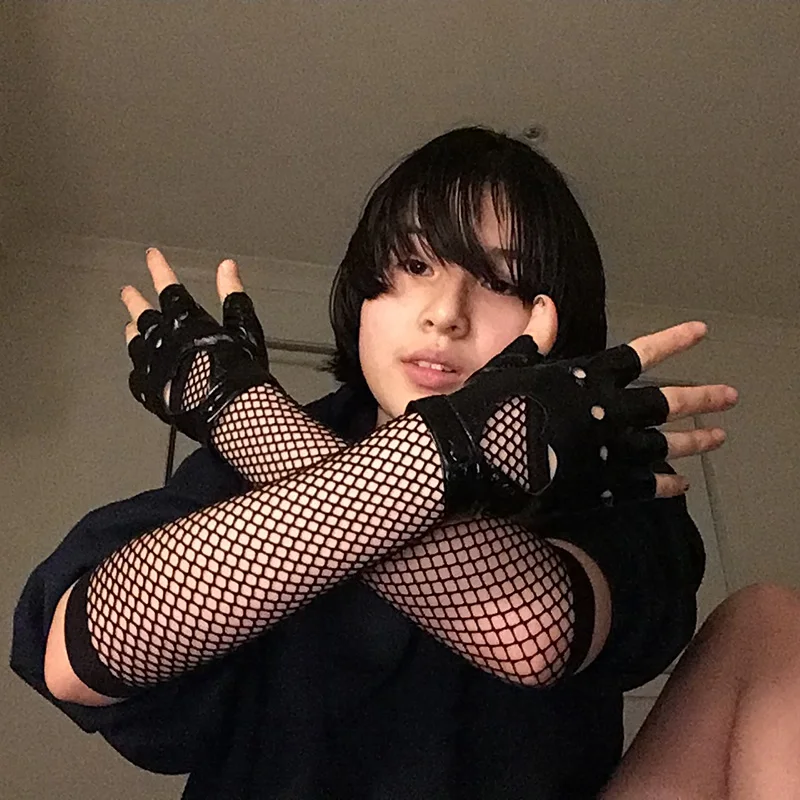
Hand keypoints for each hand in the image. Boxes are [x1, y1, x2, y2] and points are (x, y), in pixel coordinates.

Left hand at [121, 248, 273, 443]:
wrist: (229, 411)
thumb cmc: (239, 371)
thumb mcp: (244, 328)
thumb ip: (233, 296)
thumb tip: (227, 267)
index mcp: (184, 321)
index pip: (168, 286)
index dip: (159, 269)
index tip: (151, 256)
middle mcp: (162, 340)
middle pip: (142, 313)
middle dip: (135, 299)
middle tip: (127, 290)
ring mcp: (152, 367)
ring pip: (135, 343)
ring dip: (133, 331)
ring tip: (129, 325)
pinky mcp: (150, 392)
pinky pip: (136, 377)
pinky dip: (138, 369)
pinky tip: (138, 370)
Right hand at [408, 321, 737, 516]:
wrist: (472, 458)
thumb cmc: (487, 408)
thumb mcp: (509, 365)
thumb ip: (535, 336)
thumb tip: (547, 304)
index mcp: (587, 377)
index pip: (640, 354)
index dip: (673, 341)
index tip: (701, 333)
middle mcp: (608, 411)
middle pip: (666, 403)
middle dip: (702, 398)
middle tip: (729, 396)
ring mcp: (609, 451)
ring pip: (664, 444)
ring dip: (694, 441)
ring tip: (718, 438)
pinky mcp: (601, 486)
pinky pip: (644, 485)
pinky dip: (664, 484)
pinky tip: (681, 484)